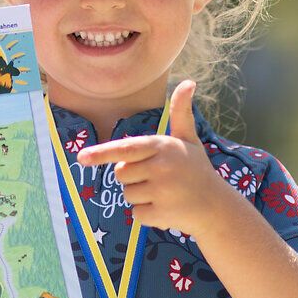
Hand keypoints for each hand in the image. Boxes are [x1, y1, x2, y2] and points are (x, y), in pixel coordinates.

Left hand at [76, 81, 242, 237]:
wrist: (216, 207)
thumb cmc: (196, 170)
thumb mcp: (189, 139)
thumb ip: (181, 113)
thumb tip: (188, 82)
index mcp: (163, 146)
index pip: (125, 149)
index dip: (102, 153)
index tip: (81, 158)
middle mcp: (161, 167)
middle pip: (120, 174)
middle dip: (132, 177)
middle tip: (158, 178)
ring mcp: (161, 192)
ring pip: (127, 195)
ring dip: (140, 197)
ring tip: (165, 194)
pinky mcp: (160, 214)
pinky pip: (136, 214)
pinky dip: (147, 215)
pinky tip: (166, 209)